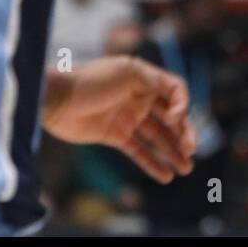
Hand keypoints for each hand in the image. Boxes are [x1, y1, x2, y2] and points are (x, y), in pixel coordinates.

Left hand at [43, 55, 197, 183]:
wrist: (56, 99)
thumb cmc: (91, 80)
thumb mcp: (128, 71)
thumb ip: (154, 81)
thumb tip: (174, 103)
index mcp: (145, 79)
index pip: (176, 91)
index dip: (182, 105)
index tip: (175, 118)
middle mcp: (139, 98)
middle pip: (170, 117)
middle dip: (184, 133)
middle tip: (191, 150)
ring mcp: (127, 118)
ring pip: (157, 137)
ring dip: (173, 151)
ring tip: (186, 168)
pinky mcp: (114, 135)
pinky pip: (138, 151)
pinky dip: (152, 163)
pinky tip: (166, 175)